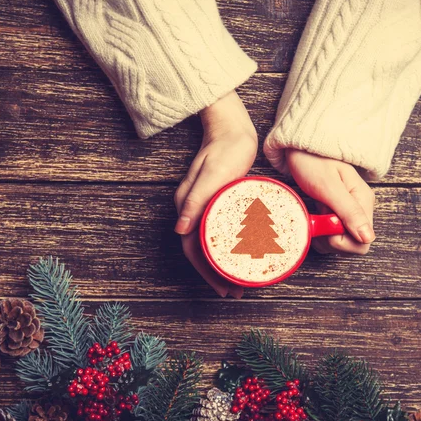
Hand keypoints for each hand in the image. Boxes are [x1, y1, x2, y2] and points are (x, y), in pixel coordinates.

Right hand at [174, 91, 257, 297]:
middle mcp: (193, 210)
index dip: (207, 272)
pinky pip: (219, 233)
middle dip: (216, 275)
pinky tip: (240, 255)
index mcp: (188, 207)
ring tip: (237, 280)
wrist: (231, 129)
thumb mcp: (211, 174)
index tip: (223, 288)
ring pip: (210, 244)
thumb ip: (195, 201)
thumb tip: (180, 230)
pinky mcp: (216, 203)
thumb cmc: (224, 149)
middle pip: (201, 251)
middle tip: (234, 291)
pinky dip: (227, 249)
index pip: (193, 249)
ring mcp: (205, 207)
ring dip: (221, 265)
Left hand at [285, 149, 374, 254]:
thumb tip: (368, 238)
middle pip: (352, 245)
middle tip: (316, 219)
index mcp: (363, 201)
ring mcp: (348, 212)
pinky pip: (331, 236)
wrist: (299, 148)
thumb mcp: (329, 186)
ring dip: (322, 236)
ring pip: (340, 243)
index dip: (340, 241)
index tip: (324, 224)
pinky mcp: (337, 214)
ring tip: (313, 215)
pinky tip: (313, 218)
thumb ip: (349, 212)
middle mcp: (360, 209)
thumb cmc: (312, 161)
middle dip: (330, 240)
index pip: (363, 242)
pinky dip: (319, 232)